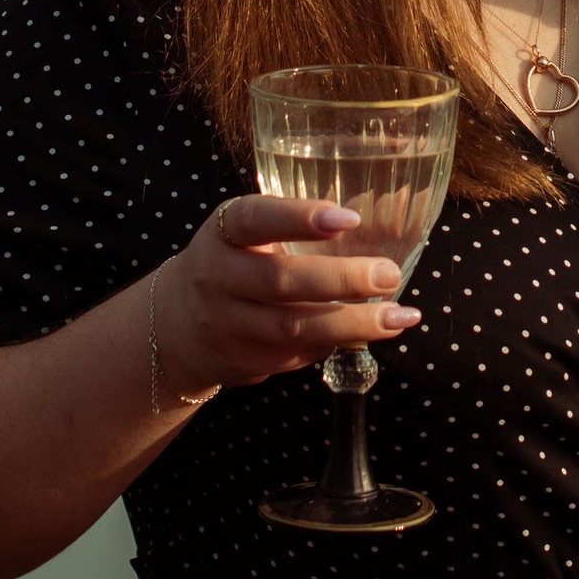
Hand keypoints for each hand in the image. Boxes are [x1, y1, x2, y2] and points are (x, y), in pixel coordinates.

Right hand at [155, 198, 420, 398]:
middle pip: (281, 280)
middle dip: (343, 279)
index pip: (256, 219)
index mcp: (224, 232)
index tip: (349, 218)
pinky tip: (363, 333)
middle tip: (390, 275)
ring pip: (294, 327)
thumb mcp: (246, 232)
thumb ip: (290, 225)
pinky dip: (334, 343)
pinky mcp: (241, 360)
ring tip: (399, 315)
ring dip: (353, 323)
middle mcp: (218, 276)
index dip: (299, 217)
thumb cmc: (235, 262)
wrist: (179, 323)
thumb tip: (371, 226)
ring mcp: (226, 323)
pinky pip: (296, 354)